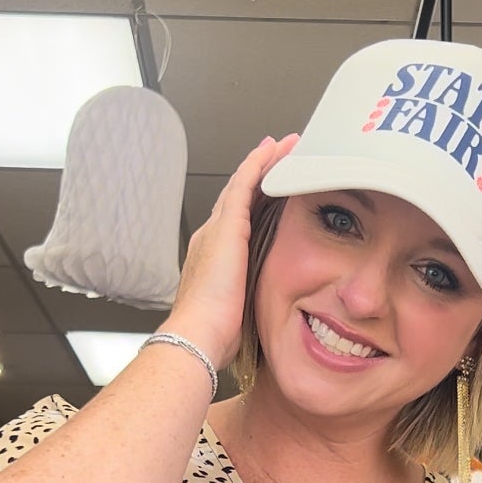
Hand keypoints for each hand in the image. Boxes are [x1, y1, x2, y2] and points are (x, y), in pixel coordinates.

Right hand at [163, 133, 298, 370]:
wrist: (197, 335)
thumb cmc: (214, 336)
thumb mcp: (236, 315)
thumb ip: (248, 303)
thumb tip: (264, 316)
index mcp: (212, 260)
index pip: (235, 222)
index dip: (252, 202)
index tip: (268, 190)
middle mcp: (210, 238)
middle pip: (237, 198)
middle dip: (257, 176)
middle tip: (278, 155)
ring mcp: (217, 229)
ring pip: (242, 185)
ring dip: (264, 163)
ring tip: (284, 146)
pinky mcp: (228, 225)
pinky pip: (245, 183)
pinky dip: (260, 164)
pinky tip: (275, 150)